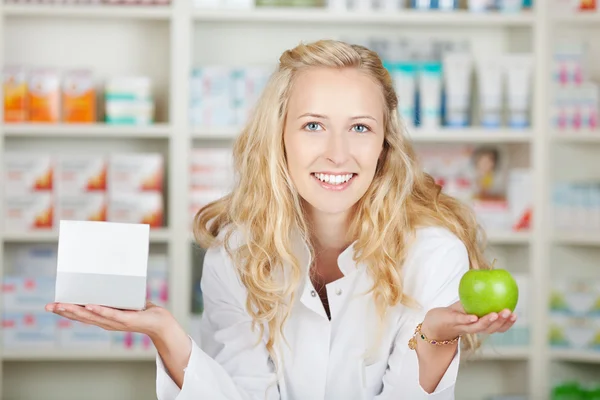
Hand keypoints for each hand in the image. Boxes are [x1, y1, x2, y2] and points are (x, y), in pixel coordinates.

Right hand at [44, 301, 172, 338]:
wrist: (159, 323)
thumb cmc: (142, 311)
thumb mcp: (123, 300)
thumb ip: (113, 292)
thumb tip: (104, 273)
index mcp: (103, 318)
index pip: (81, 315)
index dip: (66, 311)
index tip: (52, 306)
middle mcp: (106, 322)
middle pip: (81, 317)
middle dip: (65, 311)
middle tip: (49, 306)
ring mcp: (115, 322)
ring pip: (93, 316)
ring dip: (77, 311)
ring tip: (63, 305)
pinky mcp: (126, 320)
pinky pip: (111, 314)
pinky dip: (100, 310)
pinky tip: (90, 306)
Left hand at [421, 301, 516, 341]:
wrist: (436, 321)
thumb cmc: (456, 311)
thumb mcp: (470, 302)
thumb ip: (482, 294)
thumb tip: (494, 275)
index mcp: (481, 325)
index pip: (498, 327)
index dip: (508, 323)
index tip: (515, 314)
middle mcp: (474, 328)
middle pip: (491, 329)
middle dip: (502, 322)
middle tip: (509, 312)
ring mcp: (463, 327)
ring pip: (477, 327)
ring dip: (487, 321)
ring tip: (495, 314)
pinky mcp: (452, 322)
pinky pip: (461, 321)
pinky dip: (468, 320)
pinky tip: (474, 317)